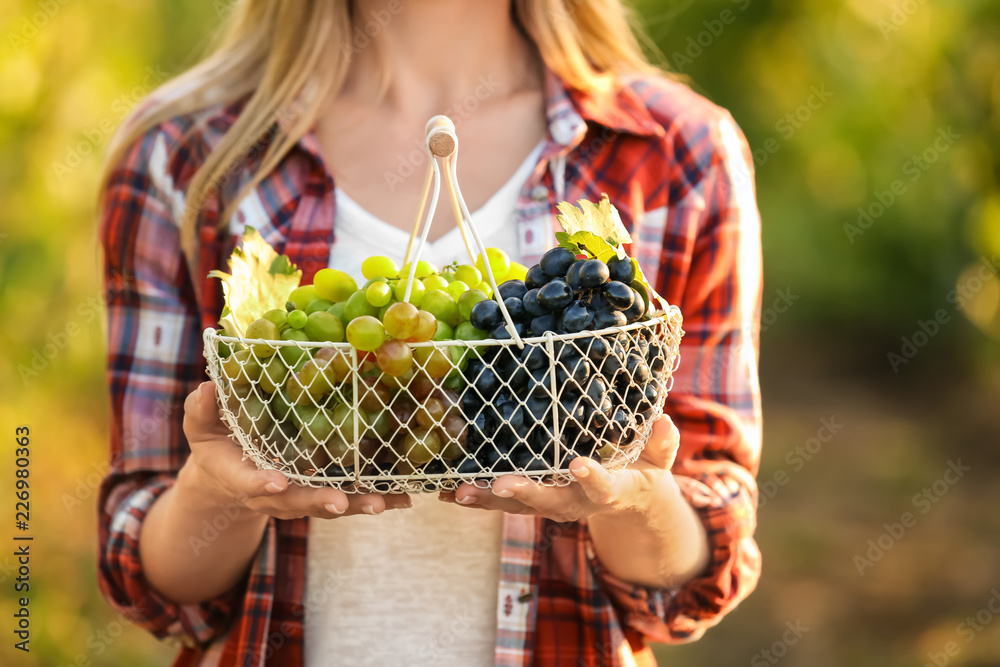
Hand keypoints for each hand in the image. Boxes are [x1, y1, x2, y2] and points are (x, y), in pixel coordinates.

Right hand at [179, 382, 410, 519]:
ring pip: (328, 505)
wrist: (229, 475)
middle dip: (319, 502)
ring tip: (385, 503)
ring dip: (357, 505)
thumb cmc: (216, 441)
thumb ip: (202, 410)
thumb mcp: (201, 424)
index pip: (248, 482)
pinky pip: (350, 498)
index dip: (261, 484)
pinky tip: (404, 499)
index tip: (276, 483)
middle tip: (340, 503)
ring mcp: (299, 497)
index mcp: (238, 475)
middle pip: (296, 502)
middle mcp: (271, 494)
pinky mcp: (324, 492)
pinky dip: (377, 500)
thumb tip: (207, 387)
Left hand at [439, 415, 680, 520]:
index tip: (579, 464)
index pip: (603, 486)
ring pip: (517, 506)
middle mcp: (576, 503)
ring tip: (456, 491)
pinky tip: (445, 491)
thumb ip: (662, 444)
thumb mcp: (659, 460)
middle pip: (549, 501)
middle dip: (524, 493)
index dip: (592, 478)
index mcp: (611, 491)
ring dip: (487, 499)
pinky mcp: (532, 502)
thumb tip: (663, 419)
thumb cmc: (642, 471)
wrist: (627, 505)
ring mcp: (551, 505)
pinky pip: (502, 503)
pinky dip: (475, 498)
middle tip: (499, 484)